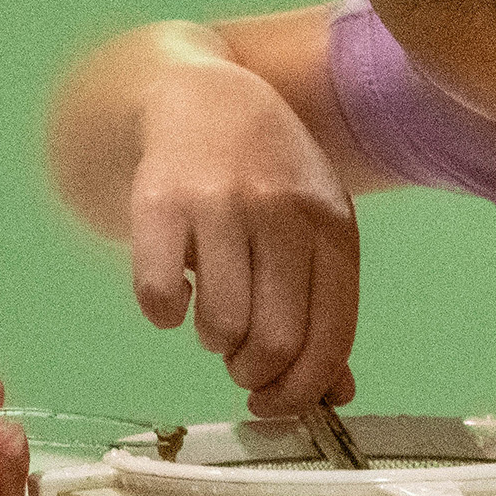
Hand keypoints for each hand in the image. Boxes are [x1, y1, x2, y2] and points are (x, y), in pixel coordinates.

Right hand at [127, 54, 360, 416]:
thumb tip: (336, 396)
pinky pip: (159, 295)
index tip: (274, 402)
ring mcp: (222, 204)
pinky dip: (164, 314)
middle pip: (276, 339)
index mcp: (332, 225)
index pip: (331, 334)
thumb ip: (326, 308)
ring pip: (220, 324)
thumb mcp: (313, 228)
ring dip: (213, 342)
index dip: (303, 389)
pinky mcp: (160, 202)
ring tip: (212, 316)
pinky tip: (174, 294)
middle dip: (253, 371)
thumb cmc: (269, 173)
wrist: (204, 93)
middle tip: (239, 360)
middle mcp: (283, 213)